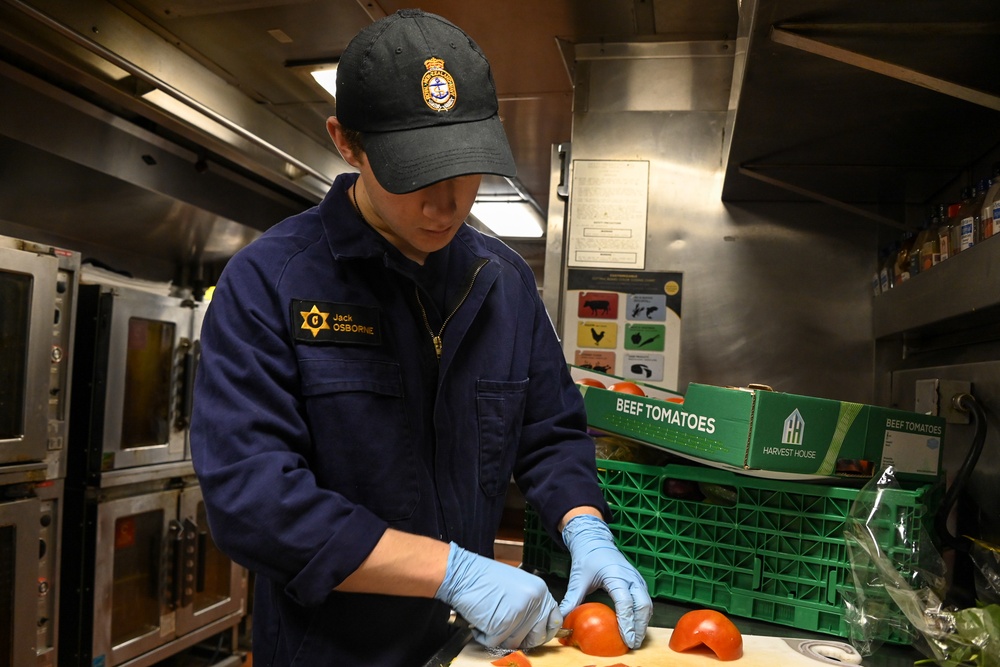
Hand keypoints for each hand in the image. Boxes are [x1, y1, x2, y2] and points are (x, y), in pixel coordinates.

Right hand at [435, 542, 561, 649]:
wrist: (462, 574)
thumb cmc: (484, 578)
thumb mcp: (518, 584)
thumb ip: (531, 603)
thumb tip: (537, 625)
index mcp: (539, 590)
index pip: (554, 619)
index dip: (545, 631)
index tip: (536, 635)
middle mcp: (534, 602)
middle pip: (537, 636)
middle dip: (522, 639)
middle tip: (508, 632)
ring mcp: (520, 614)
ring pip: (516, 642)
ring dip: (500, 637)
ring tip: (489, 621)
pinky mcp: (503, 625)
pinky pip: (496, 643)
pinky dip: (485, 637)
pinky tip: (480, 623)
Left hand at [559, 514, 651, 648]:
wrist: (595, 542)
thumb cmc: (587, 558)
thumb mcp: (578, 580)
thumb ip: (571, 600)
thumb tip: (561, 620)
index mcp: (616, 575)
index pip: (625, 601)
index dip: (627, 621)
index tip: (626, 638)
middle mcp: (630, 577)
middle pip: (642, 605)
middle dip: (639, 626)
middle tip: (632, 644)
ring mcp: (637, 579)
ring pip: (647, 604)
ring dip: (643, 623)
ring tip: (634, 639)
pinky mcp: (638, 582)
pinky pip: (645, 601)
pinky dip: (643, 615)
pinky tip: (636, 627)